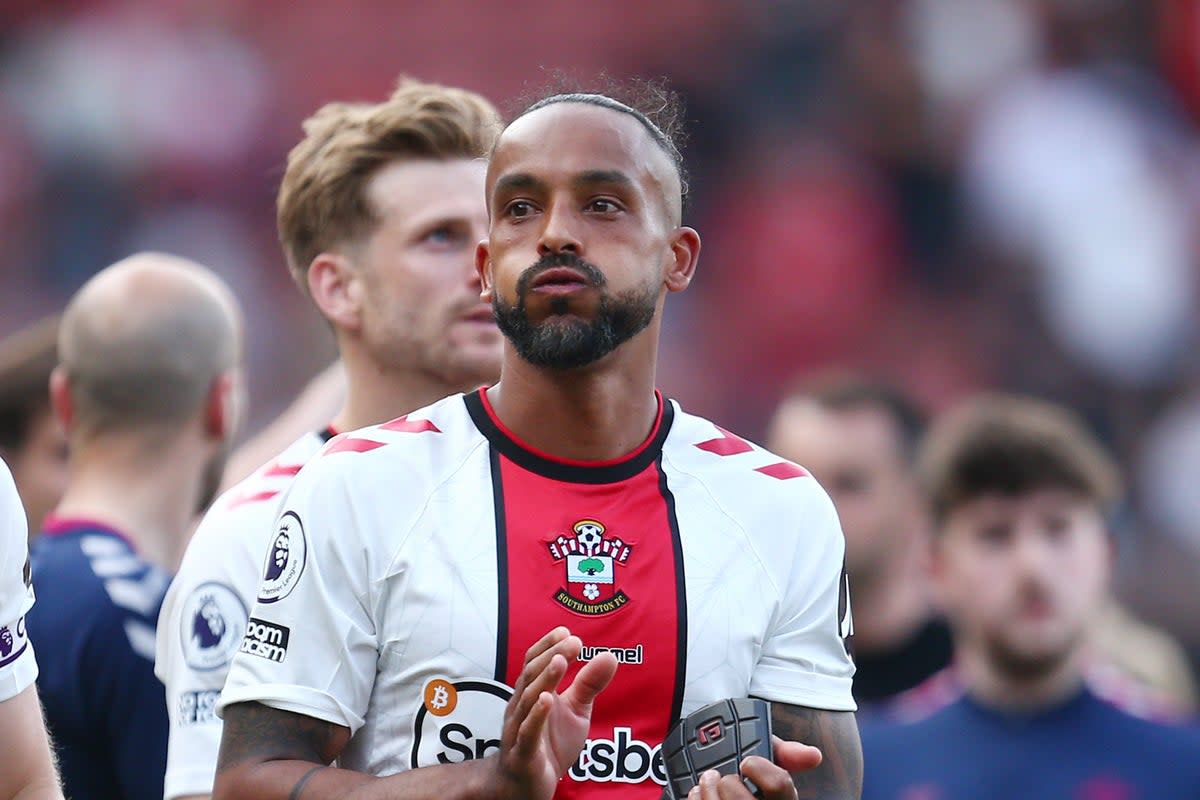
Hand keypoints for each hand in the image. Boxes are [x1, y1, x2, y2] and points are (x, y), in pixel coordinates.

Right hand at [489, 627, 618, 799]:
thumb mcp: (576, 712)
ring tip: (560, 661)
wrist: (526, 786)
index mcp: (533, 693)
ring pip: (528, 699)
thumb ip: (589, 684)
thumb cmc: (549, 744)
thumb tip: (610, 655)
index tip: (567, 630)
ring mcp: (518, 729)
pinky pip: (527, 732)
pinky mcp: (522, 753)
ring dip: (545, 678)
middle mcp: (521, 706)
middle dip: (551, 655)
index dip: (548, 645)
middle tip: (573, 641)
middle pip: (531, 674)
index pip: (535, 662)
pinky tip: (547, 700)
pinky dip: (536, 715)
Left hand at [688, 736, 821, 799]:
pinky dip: (696, 798)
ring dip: (708, 788)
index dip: (759, 768)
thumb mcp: (770, 758)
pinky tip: (699, 793)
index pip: (779, 785)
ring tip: (709, 780)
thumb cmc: (749, 775)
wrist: (720, 781)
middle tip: (726, 775)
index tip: (748, 761)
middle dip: (729, 781)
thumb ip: (785, 752)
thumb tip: (812, 754)